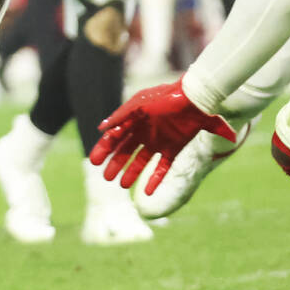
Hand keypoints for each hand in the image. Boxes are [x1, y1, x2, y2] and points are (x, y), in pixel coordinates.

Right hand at [89, 78, 236, 194]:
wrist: (195, 99)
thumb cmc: (166, 97)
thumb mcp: (139, 104)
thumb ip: (120, 116)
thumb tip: (100, 128)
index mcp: (134, 121)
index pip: (115, 137)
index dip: (104, 149)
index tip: (94, 161)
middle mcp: (145, 133)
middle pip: (126, 151)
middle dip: (115, 164)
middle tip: (106, 177)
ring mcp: (159, 142)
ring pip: (141, 161)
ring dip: (131, 172)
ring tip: (122, 185)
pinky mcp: (174, 149)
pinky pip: (162, 168)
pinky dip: (155, 180)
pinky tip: (148, 192)